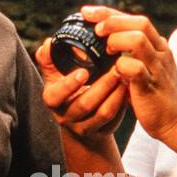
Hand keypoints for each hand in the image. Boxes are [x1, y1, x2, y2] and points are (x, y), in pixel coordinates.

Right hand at [35, 24, 129, 141]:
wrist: (78, 121)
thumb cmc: (67, 91)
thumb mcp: (54, 76)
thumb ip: (50, 58)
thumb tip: (48, 44)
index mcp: (53, 100)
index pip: (56, 95)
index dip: (69, 85)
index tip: (84, 72)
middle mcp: (66, 116)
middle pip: (85, 104)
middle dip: (102, 85)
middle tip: (116, 68)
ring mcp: (85, 127)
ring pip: (103, 113)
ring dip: (115, 93)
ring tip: (125, 76)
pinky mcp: (102, 131)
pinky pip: (114, 118)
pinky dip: (122, 103)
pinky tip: (128, 89)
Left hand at [73, 6, 176, 142]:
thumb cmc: (156, 96)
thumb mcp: (146, 68)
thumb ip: (130, 55)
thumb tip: (104, 45)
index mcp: (158, 46)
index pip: (135, 19)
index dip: (109, 13)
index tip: (87, 13)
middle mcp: (160, 52)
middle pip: (139, 22)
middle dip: (112, 21)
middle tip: (95, 29)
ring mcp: (157, 68)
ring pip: (138, 40)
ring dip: (117, 40)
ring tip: (107, 50)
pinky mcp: (151, 86)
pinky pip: (136, 69)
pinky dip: (122, 66)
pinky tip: (115, 72)